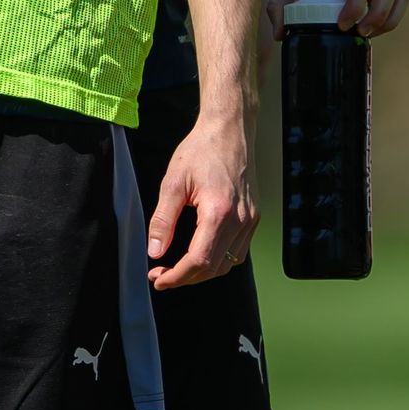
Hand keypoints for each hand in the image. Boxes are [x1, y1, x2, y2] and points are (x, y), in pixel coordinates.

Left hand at [147, 106, 257, 291]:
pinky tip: (201, 255)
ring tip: (178, 269)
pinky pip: (238, 251)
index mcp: (219, 212)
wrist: (229, 130)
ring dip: (202, 272)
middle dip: (185, 277)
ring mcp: (250, 219)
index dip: (177, 276)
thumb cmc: (201, 150)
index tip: (158, 279)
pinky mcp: (253, 216)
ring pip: (228, 263)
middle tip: (161, 276)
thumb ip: (163, 220)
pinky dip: (219, 260)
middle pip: (214, 267)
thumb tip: (155, 251)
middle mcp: (240, 219)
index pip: (199, 260)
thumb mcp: (173, 183)